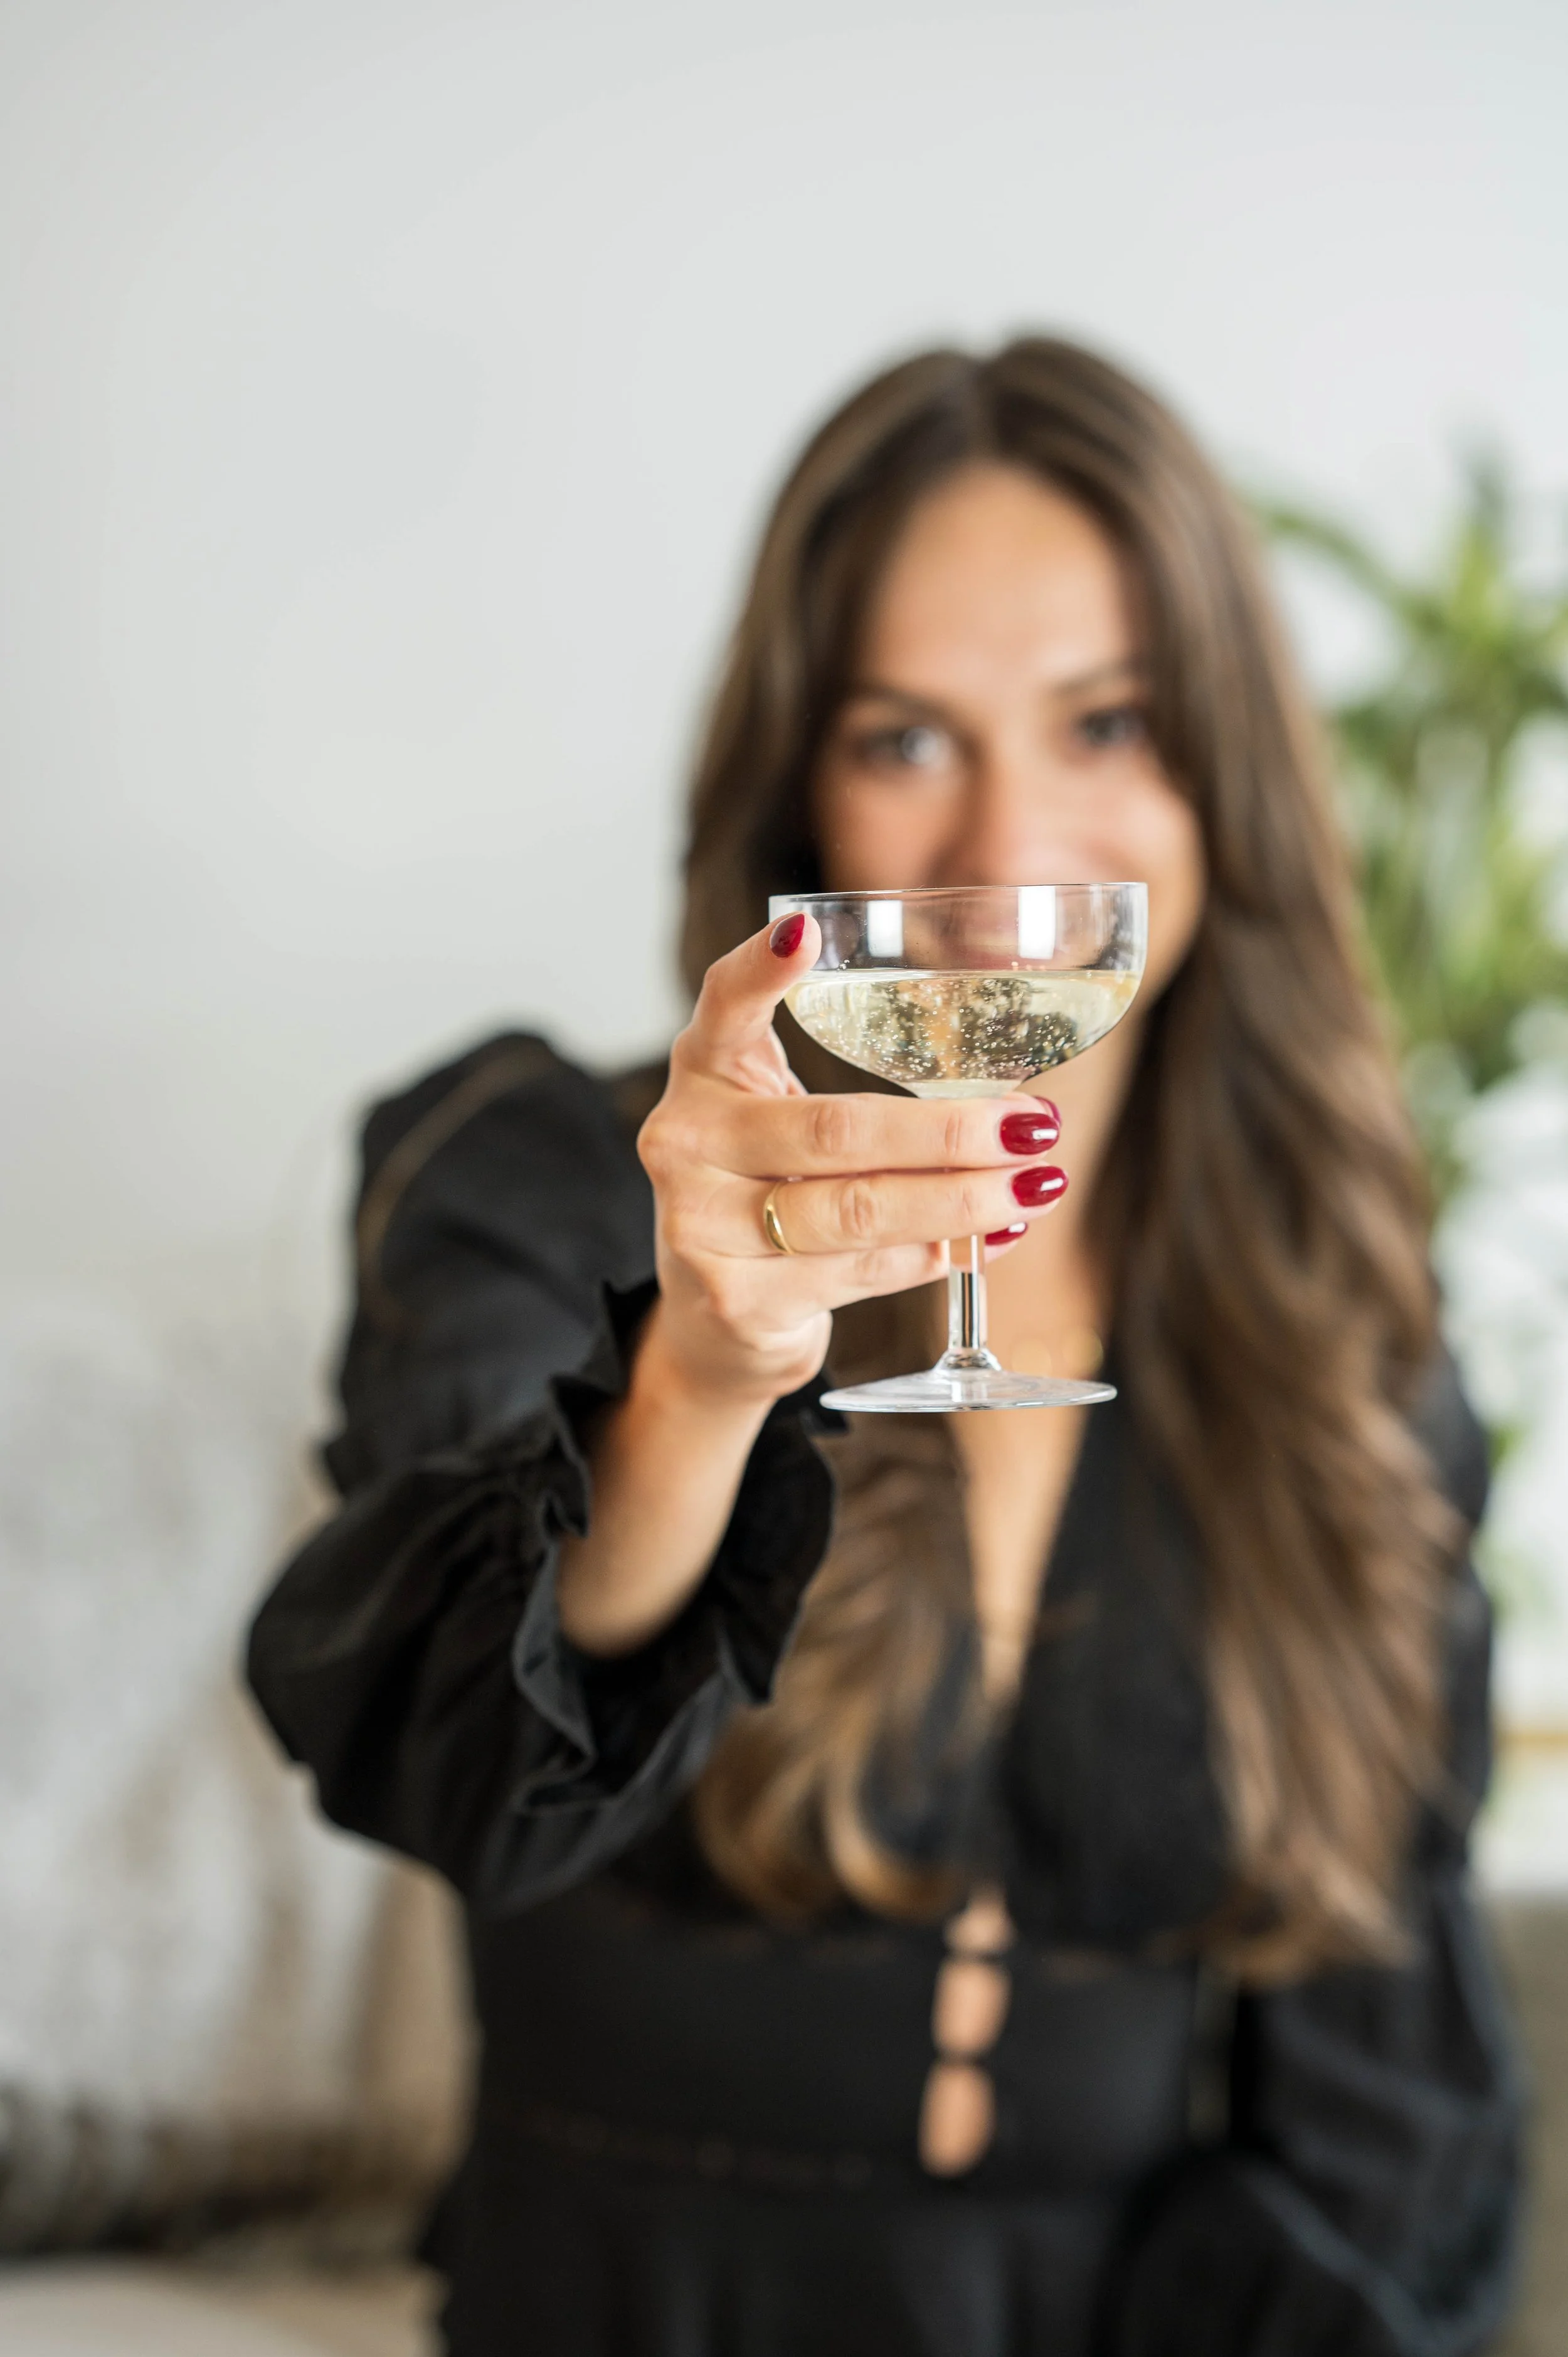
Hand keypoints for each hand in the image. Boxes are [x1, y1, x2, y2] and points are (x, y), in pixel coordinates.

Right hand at [636, 912, 1066, 1409]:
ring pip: (856, 1210)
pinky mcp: (738, 1299)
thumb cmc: (768, 1191)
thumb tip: (1004, 1101)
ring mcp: (702, 1225)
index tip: (806, 933)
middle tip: (1033, 1125)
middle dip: (948, 1132)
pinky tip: (986, 1241)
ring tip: (1033, 1186)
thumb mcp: (781, 1121)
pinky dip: (932, 1256)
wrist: (710, 1317)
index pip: (723, 1007)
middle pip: (833, 1131)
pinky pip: (860, 1272)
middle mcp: (687, 1141)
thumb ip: (847, 1093)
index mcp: (704, 1073)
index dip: (760, 971)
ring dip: (960, 1200)